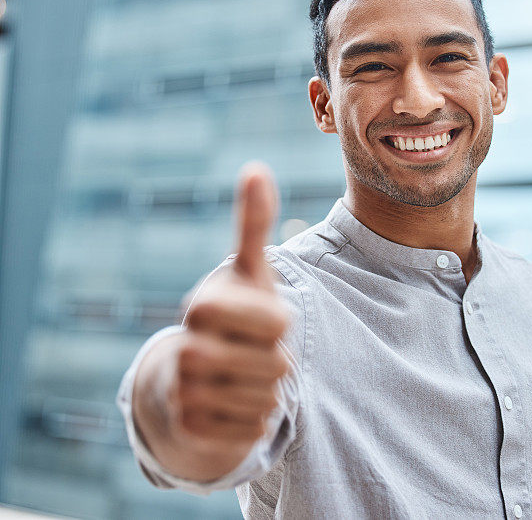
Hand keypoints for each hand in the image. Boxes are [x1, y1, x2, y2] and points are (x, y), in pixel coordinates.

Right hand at [169, 162, 291, 457]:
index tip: (256, 319)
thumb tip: (256, 168)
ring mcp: (185, 393)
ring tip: (240, 375)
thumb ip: (253, 223)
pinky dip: (255, 418)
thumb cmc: (230, 315)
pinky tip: (231, 403)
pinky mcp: (191, 429)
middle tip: (248, 351)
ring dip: (266, 389)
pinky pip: (257, 428)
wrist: (185, 374)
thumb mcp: (247, 270)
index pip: (281, 324)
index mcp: (203, 306)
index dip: (279, 324)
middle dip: (275, 360)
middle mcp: (188, 350)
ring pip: (270, 400)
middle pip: (279, 366)